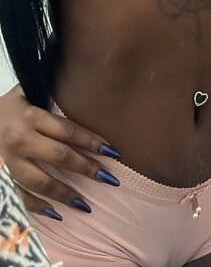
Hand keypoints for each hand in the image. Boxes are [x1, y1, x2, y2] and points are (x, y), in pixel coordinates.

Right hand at [0, 85, 121, 219]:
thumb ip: (50, 93)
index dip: (91, 141)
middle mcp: (21, 140)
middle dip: (86, 168)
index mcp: (31, 117)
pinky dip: (38, 207)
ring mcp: (10, 162)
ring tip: (85, 205)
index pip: (67, 130)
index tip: (112, 152)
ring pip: (41, 183)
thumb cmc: (7, 107)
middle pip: (59, 157)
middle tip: (108, 179)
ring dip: (65, 194)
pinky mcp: (1, 178)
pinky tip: (57, 213)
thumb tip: (82, 84)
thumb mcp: (26, 93)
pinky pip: (20, 196)